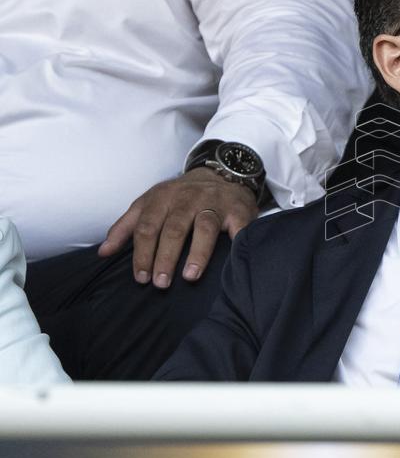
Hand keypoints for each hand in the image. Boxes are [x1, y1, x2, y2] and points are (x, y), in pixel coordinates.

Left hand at [97, 168, 258, 287]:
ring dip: (197, 253)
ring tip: (189, 276)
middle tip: (160, 283)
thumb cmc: (182, 196)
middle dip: (165, 257)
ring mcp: (214, 203)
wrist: (222, 173)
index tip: (141, 278)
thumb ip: (126, 227)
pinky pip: (238, 227)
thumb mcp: (150, 203)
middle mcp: (187, 199)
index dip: (142, 253)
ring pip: (204, 227)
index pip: (147, 227)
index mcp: (162, 198)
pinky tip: (233, 260)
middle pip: (174, 228)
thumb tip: (103, 253)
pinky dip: (237, 241)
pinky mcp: (238, 210)